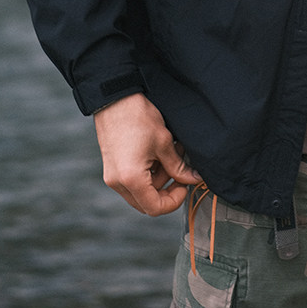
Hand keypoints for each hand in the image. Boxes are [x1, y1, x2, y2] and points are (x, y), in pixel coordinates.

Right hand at [94, 93, 203, 215]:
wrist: (115, 99)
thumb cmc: (139, 118)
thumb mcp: (164, 143)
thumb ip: (179, 166)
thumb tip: (194, 179)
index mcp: (131, 179)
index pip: (155, 208)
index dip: (174, 201)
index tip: (185, 185)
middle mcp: (118, 183)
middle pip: (146, 203)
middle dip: (167, 189)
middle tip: (180, 170)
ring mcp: (112, 176)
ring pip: (141, 191)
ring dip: (159, 177)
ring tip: (172, 152)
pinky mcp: (112, 168)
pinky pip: (133, 180)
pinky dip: (148, 171)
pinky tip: (158, 152)